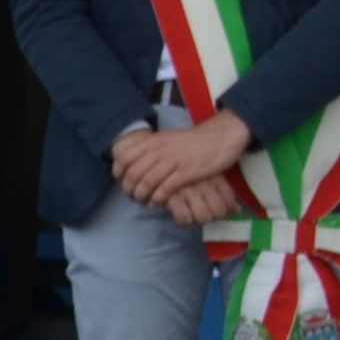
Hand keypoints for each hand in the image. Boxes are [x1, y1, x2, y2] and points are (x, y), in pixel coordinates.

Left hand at [111, 112, 254, 211]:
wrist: (220, 137)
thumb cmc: (192, 141)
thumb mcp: (166, 139)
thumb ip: (150, 149)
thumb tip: (133, 162)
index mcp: (152, 142)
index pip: (124, 158)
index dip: (119, 173)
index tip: (121, 182)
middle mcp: (159, 151)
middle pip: (133, 174)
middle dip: (129, 189)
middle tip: (132, 197)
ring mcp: (173, 161)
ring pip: (147, 183)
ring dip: (142, 196)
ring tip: (144, 201)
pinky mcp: (187, 172)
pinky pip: (165, 189)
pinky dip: (157, 198)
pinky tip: (157, 202)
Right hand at [163, 169, 253, 224]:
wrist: (151, 155)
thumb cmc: (181, 166)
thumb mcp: (205, 172)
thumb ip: (222, 191)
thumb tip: (238, 210)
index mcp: (213, 175)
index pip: (229, 200)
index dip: (225, 209)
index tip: (215, 209)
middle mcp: (204, 183)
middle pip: (218, 212)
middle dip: (211, 217)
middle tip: (202, 215)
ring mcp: (188, 190)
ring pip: (203, 217)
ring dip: (197, 220)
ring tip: (190, 215)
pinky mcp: (172, 196)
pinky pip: (185, 218)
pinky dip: (183, 220)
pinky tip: (178, 214)